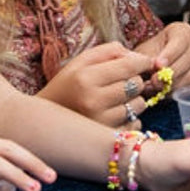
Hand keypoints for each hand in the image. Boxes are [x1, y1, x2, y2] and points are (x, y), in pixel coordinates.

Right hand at [40, 42, 162, 126]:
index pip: (128, 66)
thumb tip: (138, 56)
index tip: (144, 62)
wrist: (45, 123)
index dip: (142, 62)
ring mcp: (100, 123)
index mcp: (85, 78)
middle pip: (137, 84)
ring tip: (115, 100)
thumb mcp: (80, 62)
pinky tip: (114, 115)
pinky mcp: (107, 139)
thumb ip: (109, 51)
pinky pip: (137, 124)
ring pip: (140, 104)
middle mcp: (93, 101)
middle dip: (134, 80)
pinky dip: (131, 118)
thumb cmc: (67, 87)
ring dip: (133, 100)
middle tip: (120, 82)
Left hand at [134, 22, 189, 90]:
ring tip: (157, 88)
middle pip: (189, 59)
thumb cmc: (151, 52)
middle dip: (170, 73)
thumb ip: (149, 60)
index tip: (158, 65)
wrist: (156, 61)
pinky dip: (179, 92)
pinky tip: (165, 92)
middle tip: (155, 81)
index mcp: (183, 31)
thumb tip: (155, 70)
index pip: (181, 41)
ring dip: (173, 85)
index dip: (170, 54)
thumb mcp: (147, 51)